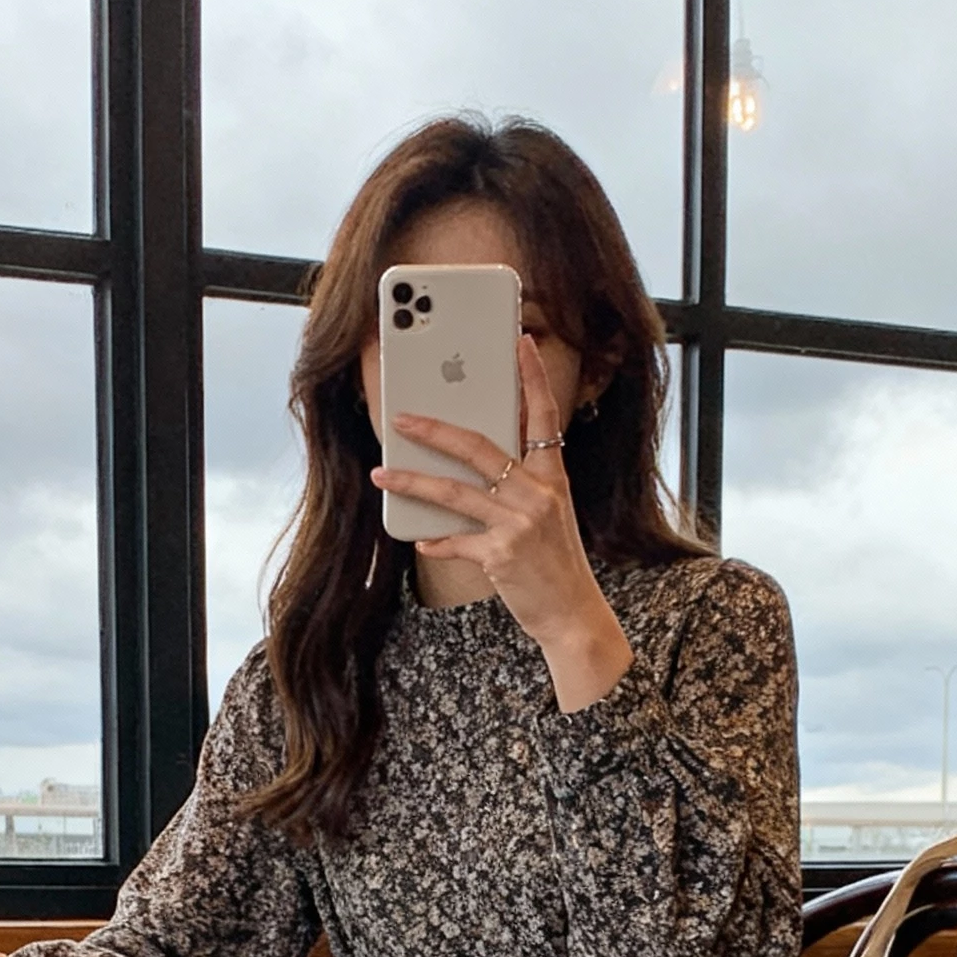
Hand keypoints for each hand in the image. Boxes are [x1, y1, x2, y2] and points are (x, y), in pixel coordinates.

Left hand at [370, 334, 633, 711]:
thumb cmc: (556, 565)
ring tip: (382, 473)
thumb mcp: (549, 517)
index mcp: (553, 478)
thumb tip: (469, 471)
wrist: (573, 613)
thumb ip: (518, 489)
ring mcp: (519, 524)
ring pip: (455, 492)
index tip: (519, 342)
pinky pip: (457, 541)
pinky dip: (436, 541)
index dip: (532, 378)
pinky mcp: (501, 555)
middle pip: (480, 448)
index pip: (544, 417)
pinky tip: (422, 540)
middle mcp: (538, 494)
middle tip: (403, 417)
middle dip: (435, 430)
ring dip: (412, 480)